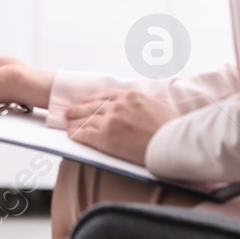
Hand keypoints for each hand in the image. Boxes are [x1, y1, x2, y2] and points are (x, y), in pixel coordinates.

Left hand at [63, 90, 178, 164]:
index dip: (93, 100)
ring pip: (87, 119)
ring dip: (75, 121)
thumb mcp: (159, 107)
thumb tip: (143, 108)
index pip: (106, 95)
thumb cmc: (172, 129)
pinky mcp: (106, 137)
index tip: (87, 102)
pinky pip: (86, 134)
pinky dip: (77, 133)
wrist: (171, 143)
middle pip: (93, 105)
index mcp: (131, 96)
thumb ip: (145, 105)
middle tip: (70, 111)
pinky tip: (72, 134)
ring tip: (68, 123)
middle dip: (80, 108)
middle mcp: (119, 105)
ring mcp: (111, 120)